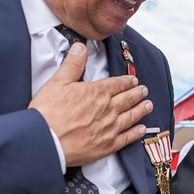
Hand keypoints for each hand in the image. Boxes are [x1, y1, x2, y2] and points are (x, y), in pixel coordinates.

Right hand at [29, 43, 152, 166]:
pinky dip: (135, 133)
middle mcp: (107, 109)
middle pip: (127, 99)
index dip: (127, 81)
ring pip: (131, 116)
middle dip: (137, 94)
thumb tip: (81, 48)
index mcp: (97, 92)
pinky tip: (140, 129)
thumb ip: (73, 64)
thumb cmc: (48, 113)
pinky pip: (126, 137)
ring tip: (148, 106)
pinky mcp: (107, 145)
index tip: (133, 80)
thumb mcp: (58, 81)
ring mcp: (109, 128)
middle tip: (144, 91)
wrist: (46, 140)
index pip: (117, 84)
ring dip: (141, 110)